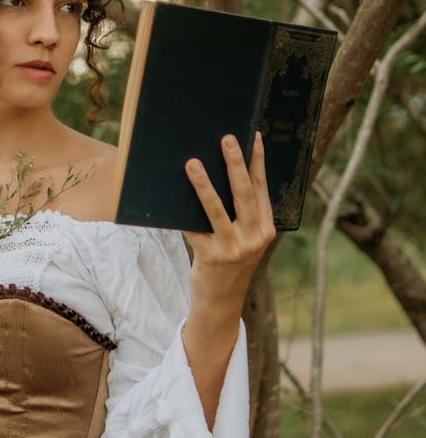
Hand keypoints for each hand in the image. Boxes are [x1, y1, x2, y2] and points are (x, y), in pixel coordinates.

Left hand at [183, 132, 274, 309]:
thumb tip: (222, 174)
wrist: (221, 301)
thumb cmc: (230, 261)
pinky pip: (194, 229)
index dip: (258, 161)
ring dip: (204, 185)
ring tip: (192, 163)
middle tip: (226, 139)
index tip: (252, 136)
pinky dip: (183, 213)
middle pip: (243, 194)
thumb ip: (242, 214)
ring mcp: (233, 249)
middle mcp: (254, 238)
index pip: (261, 188)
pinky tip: (172, 196)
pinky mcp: (211, 258)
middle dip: (235, 164)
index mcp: (267, 229)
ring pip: (217, 210)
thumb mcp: (246, 239)